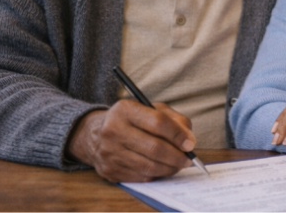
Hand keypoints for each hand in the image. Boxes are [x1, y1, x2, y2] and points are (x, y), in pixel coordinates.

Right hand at [68, 100, 195, 182]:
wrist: (94, 135)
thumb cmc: (131, 120)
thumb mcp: (151, 109)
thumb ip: (174, 120)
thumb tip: (189, 140)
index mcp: (125, 110)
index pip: (158, 123)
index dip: (178, 135)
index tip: (191, 143)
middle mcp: (113, 130)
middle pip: (154, 148)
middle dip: (177, 156)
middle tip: (188, 158)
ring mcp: (109, 152)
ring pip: (149, 165)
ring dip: (169, 167)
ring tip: (178, 164)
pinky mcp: (109, 170)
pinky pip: (140, 176)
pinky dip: (156, 174)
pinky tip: (162, 168)